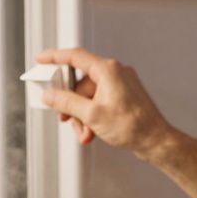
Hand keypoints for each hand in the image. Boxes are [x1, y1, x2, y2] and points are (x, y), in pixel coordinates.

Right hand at [33, 47, 176, 160]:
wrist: (155, 141)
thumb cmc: (132, 126)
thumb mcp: (91, 115)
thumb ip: (66, 103)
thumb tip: (50, 96)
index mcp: (108, 70)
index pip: (75, 56)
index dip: (54, 57)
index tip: (40, 60)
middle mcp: (115, 73)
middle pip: (80, 83)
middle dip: (70, 104)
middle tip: (64, 117)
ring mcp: (120, 85)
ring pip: (88, 96)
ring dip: (81, 115)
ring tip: (83, 132)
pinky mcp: (123, 96)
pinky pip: (99, 101)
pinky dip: (92, 116)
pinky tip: (91, 132)